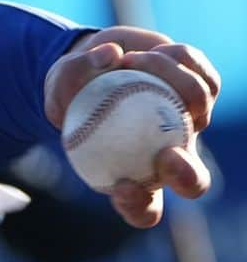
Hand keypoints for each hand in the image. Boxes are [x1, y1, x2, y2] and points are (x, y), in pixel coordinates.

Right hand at [44, 27, 219, 227]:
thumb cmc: (74, 86)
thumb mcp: (58, 86)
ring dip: (168, 79)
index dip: (136, 205)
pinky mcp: (203, 90)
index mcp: (132, 176)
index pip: (142, 210)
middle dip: (185, 174)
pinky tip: (150, 52)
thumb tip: (109, 58)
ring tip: (130, 62)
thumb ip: (72, 77)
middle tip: (167, 155)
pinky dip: (177, 61)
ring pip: (199, 107)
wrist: (103, 61)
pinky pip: (203, 77)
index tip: (122, 185)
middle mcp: (168, 155)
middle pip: (192, 181)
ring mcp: (192, 122)